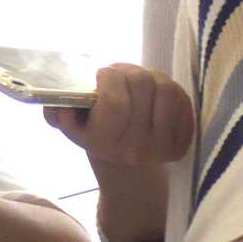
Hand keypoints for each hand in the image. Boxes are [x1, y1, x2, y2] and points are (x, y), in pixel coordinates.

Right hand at [43, 64, 194, 167]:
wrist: (128, 168)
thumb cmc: (97, 135)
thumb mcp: (72, 125)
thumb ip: (59, 113)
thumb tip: (61, 107)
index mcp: (107, 143)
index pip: (114, 101)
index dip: (108, 78)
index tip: (103, 77)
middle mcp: (136, 149)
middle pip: (141, 84)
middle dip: (129, 73)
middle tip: (122, 77)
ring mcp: (162, 147)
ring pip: (165, 89)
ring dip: (152, 80)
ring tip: (140, 87)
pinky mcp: (182, 142)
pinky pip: (183, 101)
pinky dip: (170, 92)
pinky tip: (156, 98)